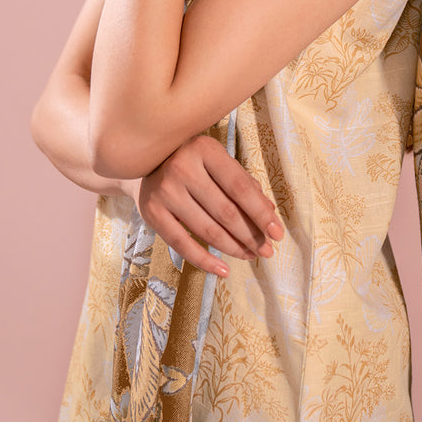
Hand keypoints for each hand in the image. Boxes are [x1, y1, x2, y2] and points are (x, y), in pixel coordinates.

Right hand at [134, 134, 283, 275]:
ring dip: (233, 248)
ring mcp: (165, 191)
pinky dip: (205, 261)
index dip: (261, 213)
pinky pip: (182, 244)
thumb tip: (269, 214)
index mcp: (205, 150)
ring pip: (207, 230)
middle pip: (226, 212)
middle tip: (266, 250)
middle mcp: (183, 168)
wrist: (144, 164)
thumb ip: (244, 184)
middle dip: (250, 235)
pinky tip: (223, 270)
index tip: (277, 233)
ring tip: (250, 256)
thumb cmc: (193, 163)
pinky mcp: (151, 213)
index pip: (240, 188)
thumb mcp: (218, 163)